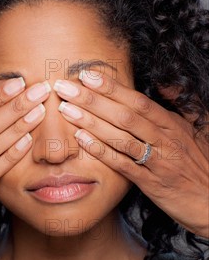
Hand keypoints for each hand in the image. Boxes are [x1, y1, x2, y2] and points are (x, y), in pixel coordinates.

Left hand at [53, 70, 208, 237]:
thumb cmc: (203, 166)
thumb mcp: (199, 130)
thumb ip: (181, 105)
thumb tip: (164, 83)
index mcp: (173, 125)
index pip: (138, 101)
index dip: (111, 87)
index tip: (86, 74)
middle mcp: (165, 140)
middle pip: (125, 115)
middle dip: (92, 99)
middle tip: (64, 87)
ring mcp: (158, 162)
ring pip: (122, 137)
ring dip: (91, 122)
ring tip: (66, 109)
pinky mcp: (152, 184)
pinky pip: (123, 165)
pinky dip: (102, 151)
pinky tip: (81, 140)